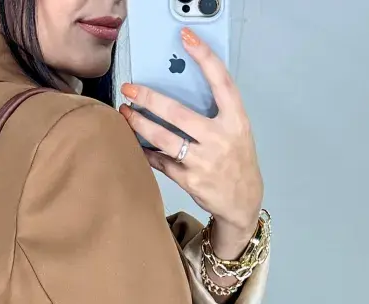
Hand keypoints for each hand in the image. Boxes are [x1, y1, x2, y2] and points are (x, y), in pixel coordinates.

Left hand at [119, 28, 263, 259]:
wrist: (243, 200)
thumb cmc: (236, 160)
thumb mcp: (236, 130)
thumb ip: (215, 112)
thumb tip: (179, 91)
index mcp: (236, 120)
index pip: (221, 81)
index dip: (205, 57)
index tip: (186, 38)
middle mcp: (220, 138)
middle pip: (178, 113)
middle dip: (149, 99)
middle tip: (129, 89)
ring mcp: (204, 161)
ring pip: (164, 139)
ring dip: (140, 125)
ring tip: (126, 113)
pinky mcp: (191, 180)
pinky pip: (161, 162)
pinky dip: (147, 152)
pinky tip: (136, 142)